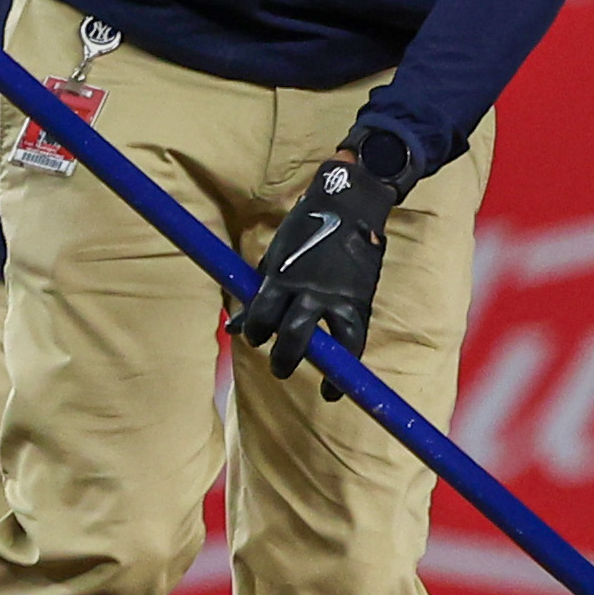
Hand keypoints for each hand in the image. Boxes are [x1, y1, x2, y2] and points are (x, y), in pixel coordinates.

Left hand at [229, 130, 416, 394]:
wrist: (349, 208)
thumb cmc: (304, 231)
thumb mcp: (272, 258)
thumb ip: (256, 292)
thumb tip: (233, 326)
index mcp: (281, 277)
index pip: (261, 315)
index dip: (254, 331)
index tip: (252, 338)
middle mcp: (309, 290)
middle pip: (292, 335)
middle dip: (284, 357)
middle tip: (279, 368)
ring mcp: (338, 297)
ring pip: (330, 342)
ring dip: (324, 367)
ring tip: (322, 386)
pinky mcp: (360, 300)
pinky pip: (356, 338)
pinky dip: (349, 361)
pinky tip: (340, 383)